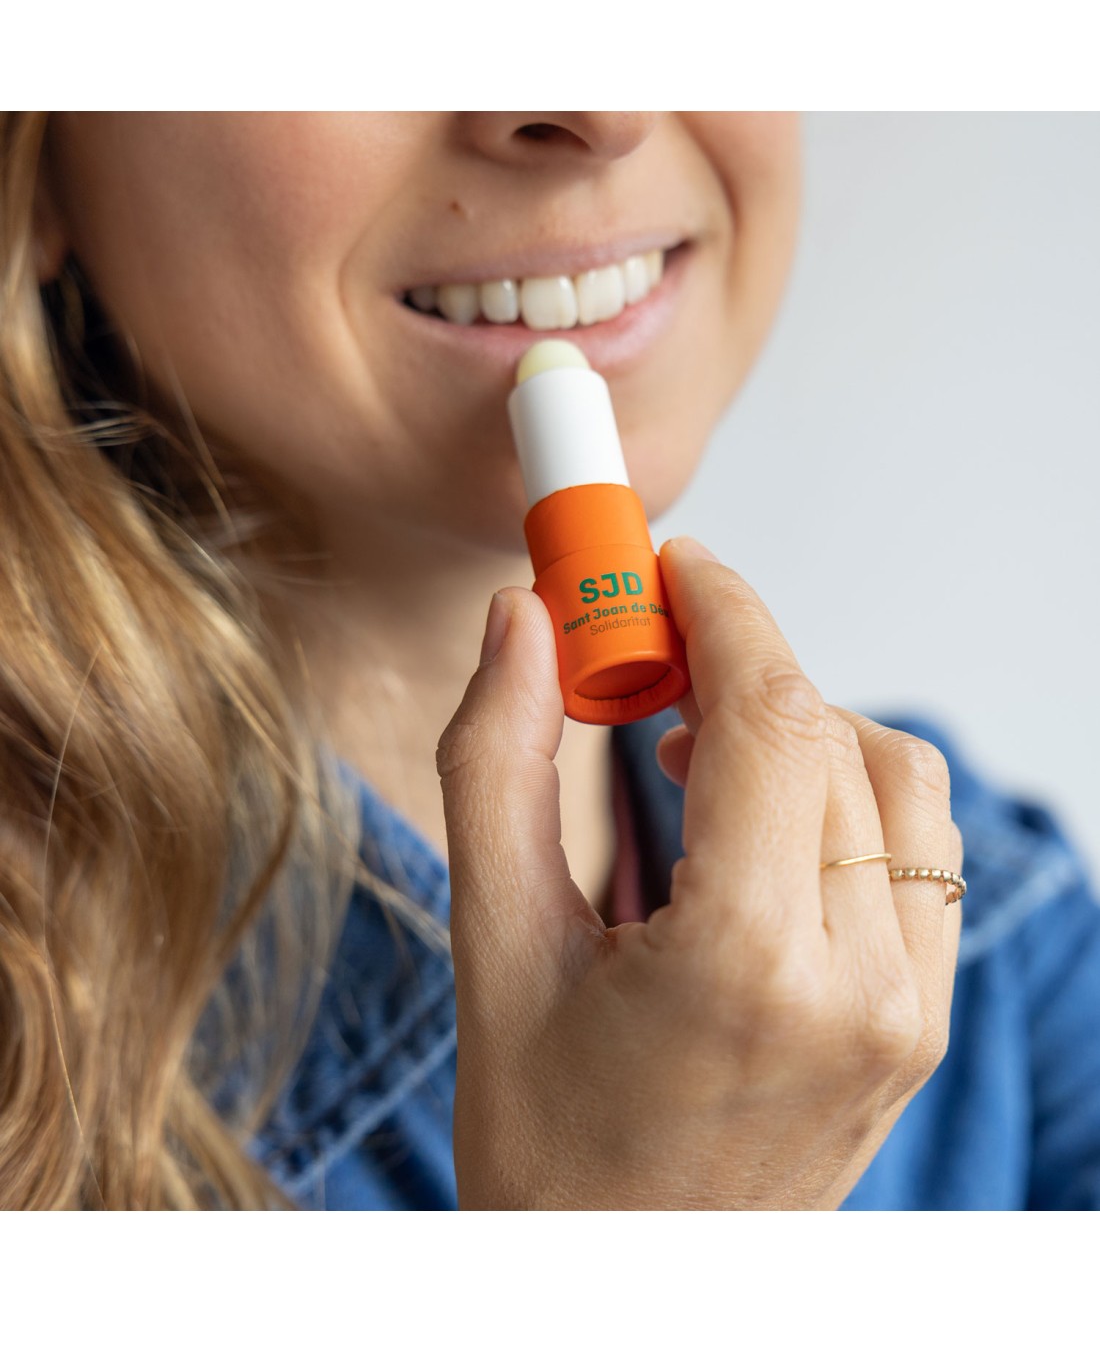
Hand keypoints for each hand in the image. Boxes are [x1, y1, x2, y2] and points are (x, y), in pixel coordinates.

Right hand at [436, 536, 961, 1208]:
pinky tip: (755, 815)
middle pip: (828, 732)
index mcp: (742, 965)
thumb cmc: (546, 1143)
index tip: (667, 569)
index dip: (722, 611)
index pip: (771, 717)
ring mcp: (906, 1009)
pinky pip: (917, 851)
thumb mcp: (492, 947)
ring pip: (894, 778)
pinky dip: (842, 790)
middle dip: (740, 659)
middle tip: (645, 655)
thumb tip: (523, 624)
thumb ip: (499, 763)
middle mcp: (857, 986)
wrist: (624, 1291)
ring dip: (798, 723)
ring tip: (695, 745)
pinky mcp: (918, 1020)